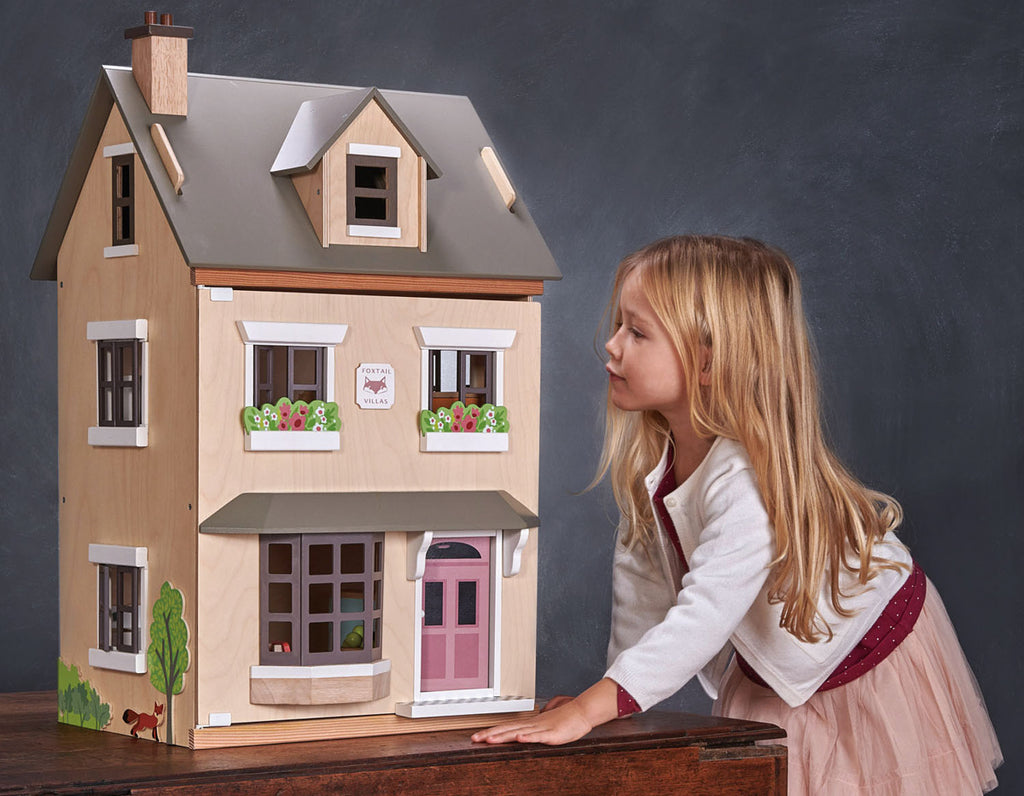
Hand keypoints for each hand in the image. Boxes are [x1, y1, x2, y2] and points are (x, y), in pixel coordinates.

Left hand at [471, 679, 619, 745]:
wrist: (581, 712)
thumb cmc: (564, 719)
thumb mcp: (544, 726)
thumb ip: (533, 729)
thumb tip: (522, 733)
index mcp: (529, 724)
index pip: (506, 728)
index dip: (491, 732)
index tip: (476, 737)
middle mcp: (532, 725)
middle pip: (507, 729)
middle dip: (490, 734)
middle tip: (475, 739)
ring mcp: (542, 729)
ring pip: (519, 732)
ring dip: (504, 736)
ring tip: (490, 740)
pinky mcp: (553, 734)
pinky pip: (539, 736)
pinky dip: (528, 737)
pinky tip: (519, 739)